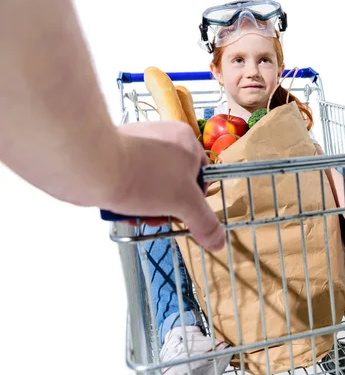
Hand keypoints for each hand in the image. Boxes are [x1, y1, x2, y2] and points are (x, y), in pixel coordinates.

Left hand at [105, 121, 224, 250]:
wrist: (91, 165)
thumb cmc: (144, 177)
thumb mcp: (183, 204)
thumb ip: (204, 223)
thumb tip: (218, 242)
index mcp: (187, 140)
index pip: (202, 176)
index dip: (194, 200)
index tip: (182, 213)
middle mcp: (165, 136)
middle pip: (176, 181)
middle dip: (167, 206)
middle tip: (157, 218)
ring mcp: (139, 142)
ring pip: (153, 182)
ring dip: (148, 205)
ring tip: (136, 214)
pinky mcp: (115, 151)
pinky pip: (132, 178)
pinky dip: (129, 195)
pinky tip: (121, 207)